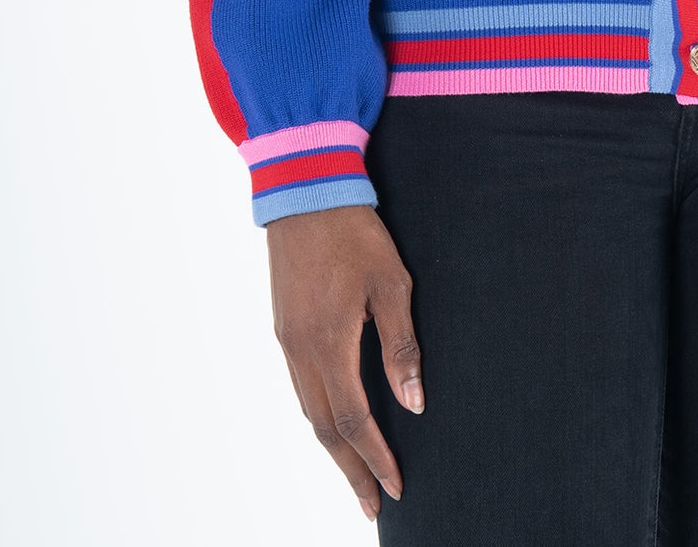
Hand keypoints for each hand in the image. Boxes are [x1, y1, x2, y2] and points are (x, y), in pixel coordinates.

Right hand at [267, 205, 424, 520]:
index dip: (375, 457)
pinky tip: (334, 424)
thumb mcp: (391, 283)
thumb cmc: (356, 233)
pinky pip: (299, 387)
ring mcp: (287, 340)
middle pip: (323, 429)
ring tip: (356, 473)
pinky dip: (318, 415)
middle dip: (350, 469)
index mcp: (329, 342)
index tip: (395, 486)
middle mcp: (300, 350)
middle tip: (372, 504)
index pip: (352, 420)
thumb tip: (414, 402)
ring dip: (332, 447)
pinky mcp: (283, 328)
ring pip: (307, 411)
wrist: (306, 192)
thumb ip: (401, 347)